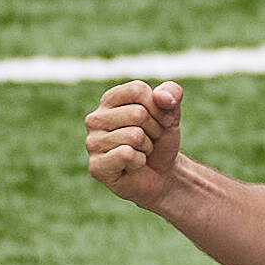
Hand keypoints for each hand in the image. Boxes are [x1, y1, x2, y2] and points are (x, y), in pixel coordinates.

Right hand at [86, 80, 182, 209]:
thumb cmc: (160, 140)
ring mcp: (92, 142)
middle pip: (138, 113)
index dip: (158, 107)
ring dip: (147, 147)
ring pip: (134, 136)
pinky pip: (127, 155)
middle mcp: (95, 119)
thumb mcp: (171, 112)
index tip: (159, 120)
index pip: (138, 90)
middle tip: (149, 140)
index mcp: (110, 99)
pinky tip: (133, 165)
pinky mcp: (96, 166)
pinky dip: (140, 161)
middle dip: (154, 130)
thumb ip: (172, 94)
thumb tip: (161, 96)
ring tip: (140, 152)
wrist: (162, 174)